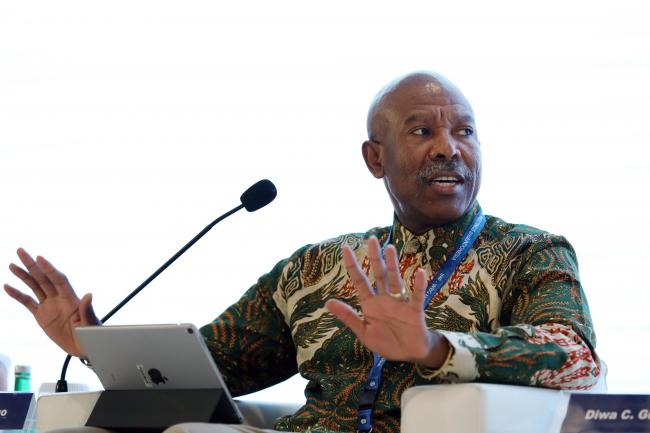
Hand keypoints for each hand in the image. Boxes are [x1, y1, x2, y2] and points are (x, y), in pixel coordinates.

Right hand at [4, 248, 99, 356]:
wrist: (83, 347)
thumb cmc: (90, 334)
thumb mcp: (90, 323)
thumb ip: (87, 310)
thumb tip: (89, 295)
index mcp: (71, 298)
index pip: (58, 279)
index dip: (49, 269)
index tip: (40, 258)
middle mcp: (59, 298)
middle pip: (43, 278)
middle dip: (32, 265)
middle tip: (21, 251)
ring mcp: (49, 305)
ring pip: (34, 286)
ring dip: (23, 276)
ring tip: (12, 265)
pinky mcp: (41, 315)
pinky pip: (27, 302)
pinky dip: (17, 294)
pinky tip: (7, 286)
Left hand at [326, 237, 448, 367]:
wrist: (407, 355)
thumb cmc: (386, 342)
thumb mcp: (363, 332)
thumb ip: (348, 317)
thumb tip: (327, 302)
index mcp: (370, 304)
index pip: (359, 281)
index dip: (353, 265)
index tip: (346, 248)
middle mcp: (384, 299)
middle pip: (378, 274)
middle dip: (374, 258)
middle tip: (371, 239)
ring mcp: (399, 303)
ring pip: (395, 280)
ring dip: (393, 265)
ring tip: (390, 249)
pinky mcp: (414, 311)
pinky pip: (417, 296)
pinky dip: (418, 285)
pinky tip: (420, 273)